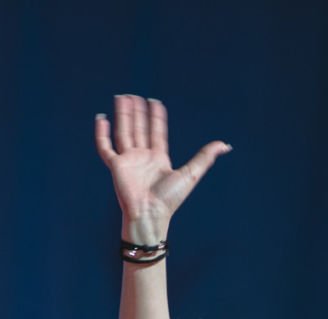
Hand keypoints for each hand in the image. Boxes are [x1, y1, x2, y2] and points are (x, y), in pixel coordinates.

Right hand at [94, 94, 230, 239]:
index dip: (156, 118)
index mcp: (159, 159)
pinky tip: (102, 119)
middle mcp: (143, 158)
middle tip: (133, 96)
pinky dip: (102, 134)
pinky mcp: (116, 166)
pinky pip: (106, 147)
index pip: (156, 133)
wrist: (150, 214)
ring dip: (123, 116)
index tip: (154, 102)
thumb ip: (206, 157)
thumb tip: (226, 145)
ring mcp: (128, 161)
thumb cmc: (169, 199)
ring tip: (121, 98)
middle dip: (137, 113)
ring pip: (124, 133)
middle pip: (139, 129)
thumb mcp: (191, 174)